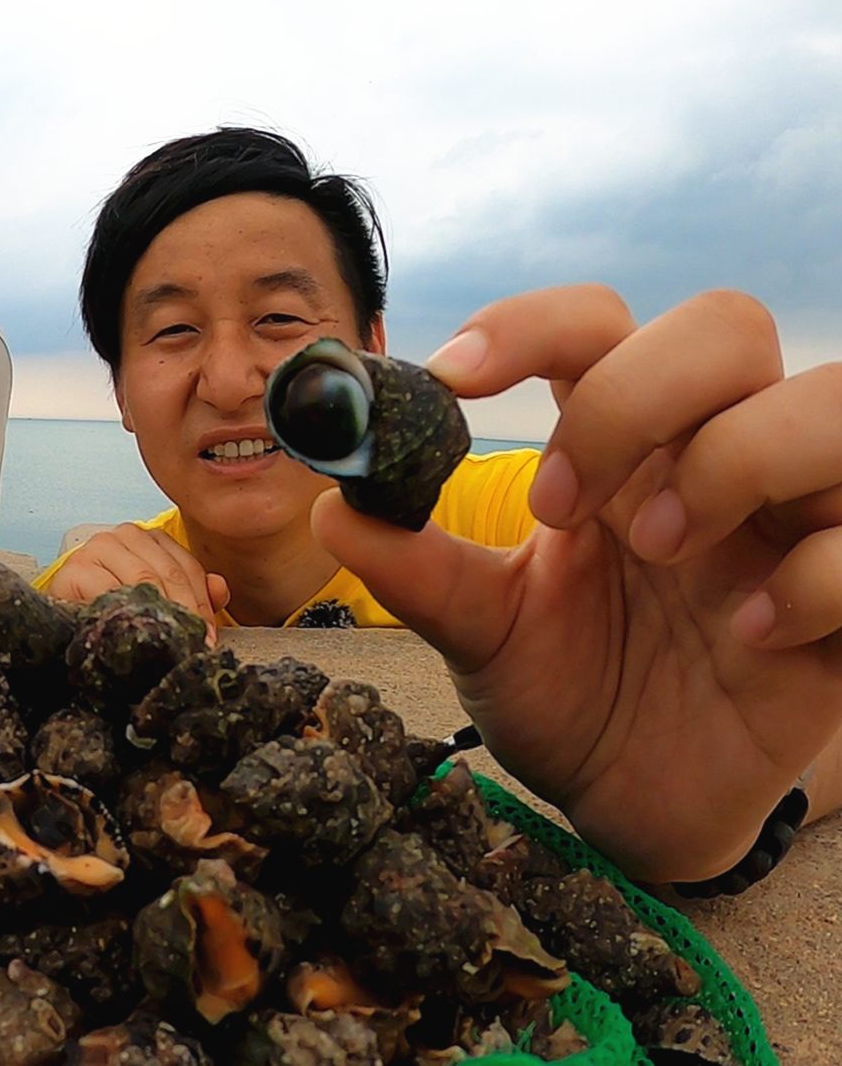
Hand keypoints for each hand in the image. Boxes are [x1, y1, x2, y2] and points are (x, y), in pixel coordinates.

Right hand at [46, 523, 231, 640]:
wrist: (63, 614)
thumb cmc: (111, 606)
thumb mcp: (156, 599)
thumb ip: (193, 592)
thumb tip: (219, 588)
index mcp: (148, 538)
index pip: (186, 566)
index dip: (202, 603)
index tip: (207, 637)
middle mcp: (123, 535)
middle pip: (167, 572)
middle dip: (185, 612)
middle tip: (193, 644)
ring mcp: (97, 548)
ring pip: (143, 580)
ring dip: (160, 614)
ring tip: (170, 642)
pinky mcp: (76, 569)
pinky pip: (110, 592)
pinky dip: (127, 613)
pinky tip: (136, 632)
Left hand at [313, 286, 841, 881]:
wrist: (637, 802)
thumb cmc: (565, 690)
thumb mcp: (481, 633)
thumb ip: (417, 571)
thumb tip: (333, 509)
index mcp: (617, 441)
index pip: (597, 322)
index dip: (531, 324)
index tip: (454, 375)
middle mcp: (714, 454)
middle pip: (723, 323)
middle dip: (636, 394)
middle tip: (564, 504)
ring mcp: (797, 518)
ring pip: (834, 399)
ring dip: (740, 455)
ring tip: (661, 547)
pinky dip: (816, 573)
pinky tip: (750, 636)